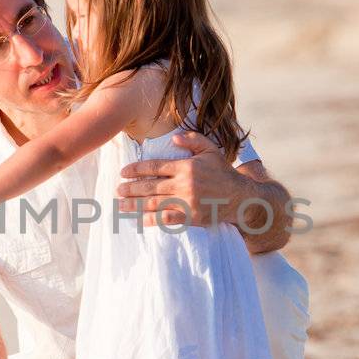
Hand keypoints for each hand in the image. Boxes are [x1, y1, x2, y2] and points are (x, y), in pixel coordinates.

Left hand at [116, 131, 236, 226]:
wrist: (241, 197)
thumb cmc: (224, 173)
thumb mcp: (211, 150)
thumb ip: (193, 140)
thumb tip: (173, 137)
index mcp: (186, 166)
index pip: (155, 166)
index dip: (136, 169)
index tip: (123, 172)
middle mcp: (184, 184)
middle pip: (150, 186)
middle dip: (131, 189)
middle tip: (117, 190)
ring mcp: (186, 201)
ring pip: (154, 203)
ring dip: (135, 205)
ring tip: (121, 206)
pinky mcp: (191, 217)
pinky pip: (167, 219)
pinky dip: (152, 220)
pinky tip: (140, 220)